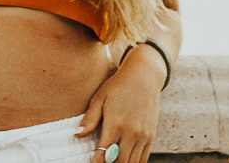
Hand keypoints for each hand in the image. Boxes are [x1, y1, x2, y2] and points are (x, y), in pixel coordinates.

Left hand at [75, 45, 166, 162]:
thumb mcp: (100, 97)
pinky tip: (124, 160)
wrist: (144, 75)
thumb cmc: (118, 86)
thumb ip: (90, 118)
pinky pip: (143, 159)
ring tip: (111, 162)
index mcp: (116, 123)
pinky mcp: (151, 136)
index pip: (104, 154)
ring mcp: (143, 135)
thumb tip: (77, 135)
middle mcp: (131, 132)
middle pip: (119, 162)